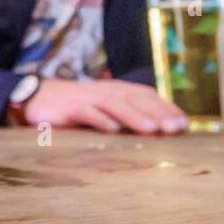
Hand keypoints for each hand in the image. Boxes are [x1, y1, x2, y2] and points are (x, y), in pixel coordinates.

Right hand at [21, 78, 187, 134]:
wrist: (39, 98)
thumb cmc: (79, 107)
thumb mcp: (105, 109)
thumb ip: (128, 117)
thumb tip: (159, 132)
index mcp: (118, 91)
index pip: (148, 97)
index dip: (167, 109)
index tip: (184, 125)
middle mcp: (107, 91)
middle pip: (136, 100)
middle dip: (157, 113)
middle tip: (175, 129)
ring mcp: (88, 98)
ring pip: (115, 105)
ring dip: (135, 117)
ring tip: (152, 130)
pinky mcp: (69, 108)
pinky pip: (86, 112)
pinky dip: (100, 120)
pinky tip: (112, 130)